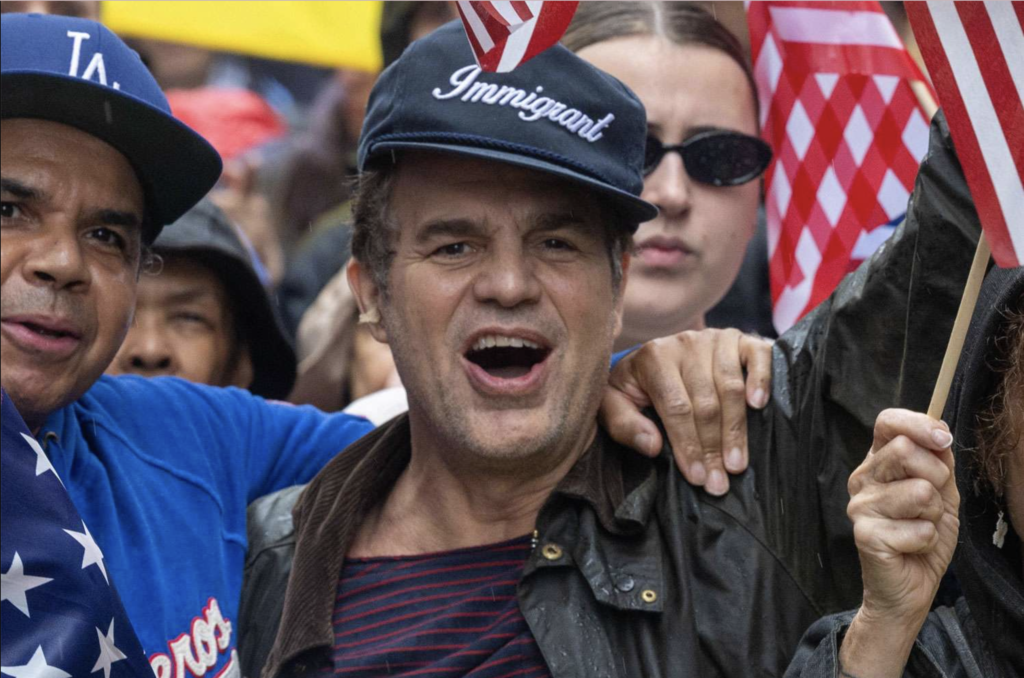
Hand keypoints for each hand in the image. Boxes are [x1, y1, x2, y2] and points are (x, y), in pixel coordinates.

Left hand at [599, 329, 772, 495]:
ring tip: (736, 465)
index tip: (697, 477)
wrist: (654, 356)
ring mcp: (715, 339)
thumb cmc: (634, 387)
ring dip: (736, 430)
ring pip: (731, 387)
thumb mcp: (614, 405)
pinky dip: (761, 380)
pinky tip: (759, 406)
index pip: (676, 407)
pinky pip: (758, 355)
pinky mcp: (740, 338)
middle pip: (706, 402)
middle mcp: (685, 343)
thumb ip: (624, 425)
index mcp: (653, 358)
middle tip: (718, 483)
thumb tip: (652, 446)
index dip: (687, 444)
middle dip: (712, 447)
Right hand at [839, 409, 959, 676]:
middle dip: (936, 477)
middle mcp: (863, 478)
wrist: (910, 585)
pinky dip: (928, 540)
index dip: (917, 423)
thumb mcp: (941, 492)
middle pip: (904, 450)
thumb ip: (939, 462)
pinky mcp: (865, 535)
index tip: (943, 439)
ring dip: (934, 516)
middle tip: (932, 504)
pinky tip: (912, 547)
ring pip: (919, 492)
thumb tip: (940, 433)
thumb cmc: (922, 535)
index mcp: (878, 462)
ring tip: (920, 528)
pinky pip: (919, 529)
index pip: (887, 422)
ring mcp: (859, 506)